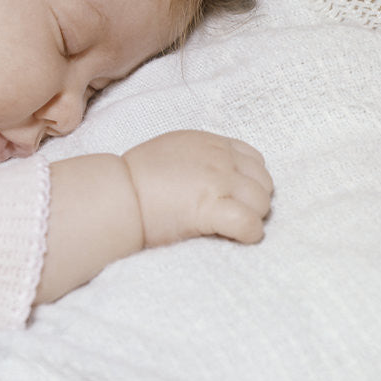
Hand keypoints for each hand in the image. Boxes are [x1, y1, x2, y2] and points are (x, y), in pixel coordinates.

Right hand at [122, 130, 272, 247]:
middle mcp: (219, 158)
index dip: (249, 181)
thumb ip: (198, 159)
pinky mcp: (213, 208)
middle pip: (263, 181)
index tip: (235, 197)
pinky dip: (249, 233)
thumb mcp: (170, 151)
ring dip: (253, 217)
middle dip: (254, 200)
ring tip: (233, 228)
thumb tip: (209, 180)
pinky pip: (250, 223)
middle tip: (234, 215)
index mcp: (208, 143)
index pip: (253, 159)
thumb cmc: (133, 178)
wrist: (117, 194)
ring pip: (261, 202)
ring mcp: (218, 181)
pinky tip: (238, 237)